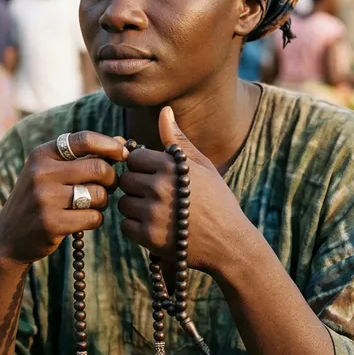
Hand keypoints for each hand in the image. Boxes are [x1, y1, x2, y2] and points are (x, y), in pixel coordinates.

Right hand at [0, 132, 128, 265]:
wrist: (9, 237)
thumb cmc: (40, 199)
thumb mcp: (52, 171)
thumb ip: (84, 156)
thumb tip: (121, 142)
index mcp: (41, 154)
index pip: (84, 139)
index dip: (110, 145)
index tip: (124, 154)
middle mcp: (41, 173)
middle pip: (99, 168)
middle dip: (111, 178)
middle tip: (109, 186)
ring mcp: (45, 199)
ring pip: (99, 195)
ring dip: (103, 201)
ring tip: (91, 204)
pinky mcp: (52, 224)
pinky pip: (94, 218)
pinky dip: (96, 219)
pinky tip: (83, 221)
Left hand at [118, 107, 246, 274]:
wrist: (230, 244)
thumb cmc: (217, 201)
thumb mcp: (203, 167)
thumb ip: (178, 140)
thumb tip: (164, 110)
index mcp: (172, 166)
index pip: (134, 158)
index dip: (143, 167)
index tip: (157, 177)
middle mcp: (160, 187)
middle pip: (125, 180)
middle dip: (137, 188)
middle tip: (158, 198)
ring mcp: (153, 213)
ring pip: (123, 203)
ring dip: (135, 209)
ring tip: (159, 213)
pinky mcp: (149, 237)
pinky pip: (125, 226)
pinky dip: (136, 229)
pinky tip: (156, 228)